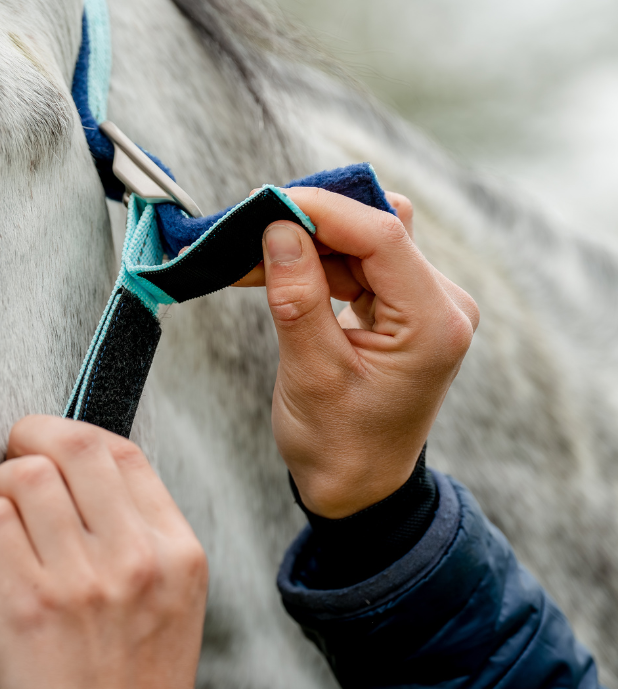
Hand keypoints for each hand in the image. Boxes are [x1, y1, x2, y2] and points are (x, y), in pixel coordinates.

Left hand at [0, 415, 206, 688]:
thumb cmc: (136, 673)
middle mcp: (135, 557)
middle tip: (14, 454)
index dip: (76, 435)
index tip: (52, 446)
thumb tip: (82, 473)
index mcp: (176, 549)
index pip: (124, 454)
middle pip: (74, 447)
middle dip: (31, 435)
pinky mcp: (29, 604)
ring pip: (25, 476)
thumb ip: (142, 531)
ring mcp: (82, 579)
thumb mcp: (172, 594)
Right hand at [237, 189, 477, 517]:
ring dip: (304, 244)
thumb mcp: (312, 373)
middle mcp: (441, 305)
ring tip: (247, 259)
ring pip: (362, 243)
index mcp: (433, 324)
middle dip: (310, 225)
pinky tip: (271, 270)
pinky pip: (356, 266)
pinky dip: (312, 264)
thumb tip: (278, 229)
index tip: (267, 202)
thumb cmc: (338, 444)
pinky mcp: (401, 308)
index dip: (324, 210)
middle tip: (248, 231)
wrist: (357, 485)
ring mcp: (424, 304)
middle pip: (376, 231)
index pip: (384, 236)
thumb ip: (298, 296)